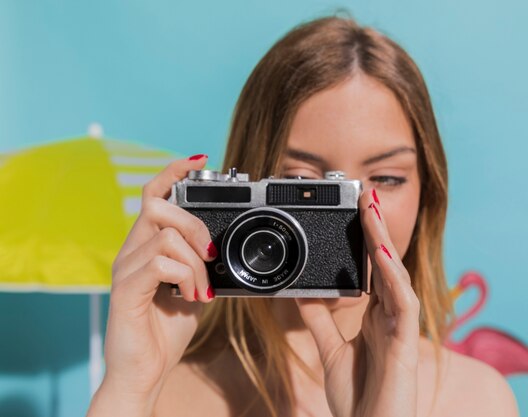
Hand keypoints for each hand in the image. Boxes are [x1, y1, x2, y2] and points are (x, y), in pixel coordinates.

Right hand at [101, 155, 215, 398]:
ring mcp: (125, 270)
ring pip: (164, 235)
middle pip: (157, 207)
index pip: (153, 196)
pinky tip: (191, 297)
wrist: (147, 370)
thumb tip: (219, 246)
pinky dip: (185, 277)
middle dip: (194, 224)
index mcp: (146, 247)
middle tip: (210, 254)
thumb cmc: (167, 329)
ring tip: (200, 288)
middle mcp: (130, 252)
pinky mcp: (125, 290)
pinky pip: (160, 263)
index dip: (173, 173)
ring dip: (195, 261)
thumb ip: (199, 263)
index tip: (199, 161)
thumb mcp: (193, 287)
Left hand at [296, 189, 419, 416]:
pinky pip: (402, 304)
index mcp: (376, 317)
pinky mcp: (405, 343)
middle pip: (386, 265)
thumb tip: (304, 292)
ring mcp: (400, 328)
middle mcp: (390, 317)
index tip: (355, 213)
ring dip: (385, 243)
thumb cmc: (357, 398)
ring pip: (396, 276)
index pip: (372, 270)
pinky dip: (393, 278)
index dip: (367, 241)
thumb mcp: (329, 350)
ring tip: (372, 211)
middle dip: (377, 231)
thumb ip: (320, 321)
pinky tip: (383, 256)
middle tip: (366, 197)